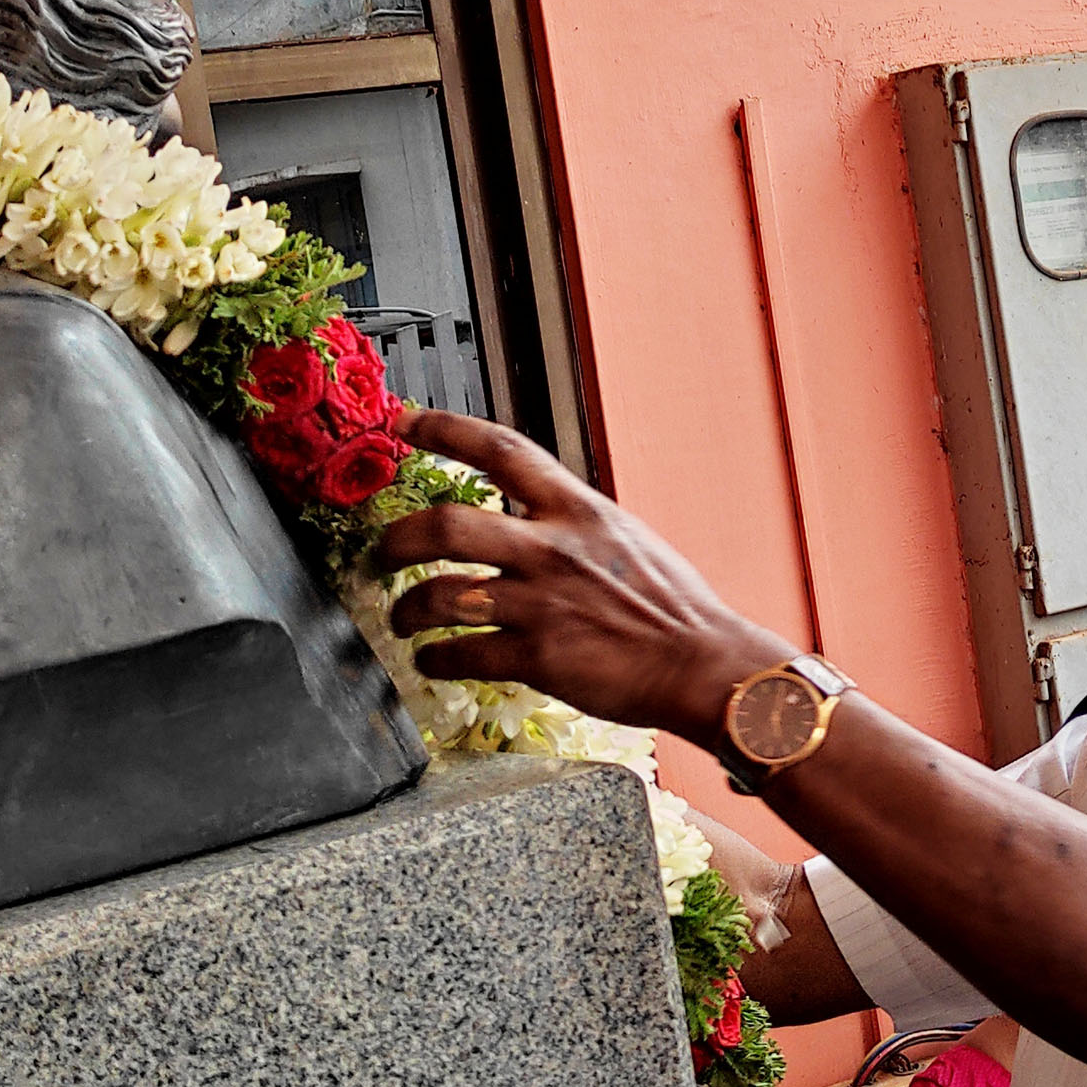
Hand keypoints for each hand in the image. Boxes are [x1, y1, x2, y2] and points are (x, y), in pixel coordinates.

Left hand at [374, 408, 796, 745]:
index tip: (402, 423)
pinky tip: (431, 662)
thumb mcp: (623, 537)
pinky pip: (463, 654)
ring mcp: (542, 603)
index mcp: (576, 509)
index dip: (443, 429)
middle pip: (445, 524)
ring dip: (406, 610)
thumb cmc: (672, 606)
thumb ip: (572, 523)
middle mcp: (552, 547)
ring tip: (400, 619)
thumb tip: (532, 515)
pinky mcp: (539, 657)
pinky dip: (435, 660)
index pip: (499, 448)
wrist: (704, 663)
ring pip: (441, 594)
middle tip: (382, 553)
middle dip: (397, 539)